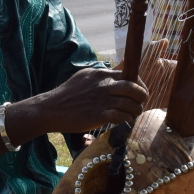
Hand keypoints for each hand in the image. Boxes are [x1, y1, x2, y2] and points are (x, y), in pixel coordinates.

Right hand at [17, 67, 146, 136]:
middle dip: (142, 98)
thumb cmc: (68, 94)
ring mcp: (101, 100)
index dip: (139, 85)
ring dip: (135, 111)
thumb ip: (103, 76)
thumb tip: (119, 73)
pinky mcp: (98, 115)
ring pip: (130, 104)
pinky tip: (121, 120)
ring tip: (132, 115)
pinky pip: (121, 116)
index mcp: (102, 74)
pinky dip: (125, 119)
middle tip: (139, 105)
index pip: (130, 76)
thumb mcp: (85, 76)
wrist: (51, 108)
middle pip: (134, 89)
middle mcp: (104, 85)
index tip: (139, 93)